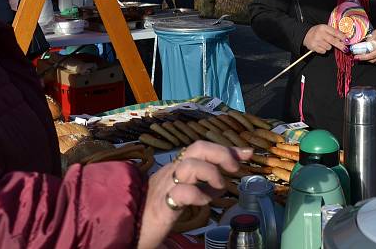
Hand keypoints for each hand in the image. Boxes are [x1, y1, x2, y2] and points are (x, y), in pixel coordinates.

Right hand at [138, 141, 252, 248]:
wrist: (128, 227)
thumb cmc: (152, 212)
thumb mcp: (180, 195)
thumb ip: (199, 188)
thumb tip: (222, 186)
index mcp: (176, 168)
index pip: (202, 149)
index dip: (227, 149)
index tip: (247, 153)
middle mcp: (171, 172)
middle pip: (198, 147)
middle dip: (222, 153)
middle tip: (234, 168)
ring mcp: (165, 187)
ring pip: (190, 164)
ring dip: (211, 172)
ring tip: (218, 188)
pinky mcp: (162, 206)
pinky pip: (182, 192)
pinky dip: (197, 194)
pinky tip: (203, 202)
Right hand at [303, 24, 347, 53]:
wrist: (305, 35)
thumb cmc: (318, 31)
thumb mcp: (325, 29)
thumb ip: (334, 33)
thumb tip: (345, 38)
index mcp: (323, 27)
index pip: (335, 32)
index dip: (342, 37)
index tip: (347, 40)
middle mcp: (320, 34)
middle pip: (333, 41)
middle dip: (341, 46)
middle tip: (346, 49)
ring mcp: (316, 41)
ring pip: (329, 47)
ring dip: (329, 46)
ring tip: (324, 43)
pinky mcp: (314, 47)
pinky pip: (324, 51)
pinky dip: (323, 50)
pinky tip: (320, 45)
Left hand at [355, 27, 375, 63]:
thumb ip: (370, 38)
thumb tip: (362, 43)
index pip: (371, 55)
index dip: (363, 57)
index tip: (356, 56)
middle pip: (372, 60)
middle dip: (363, 59)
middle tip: (356, 56)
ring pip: (374, 61)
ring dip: (367, 60)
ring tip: (360, 56)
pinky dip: (371, 60)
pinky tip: (367, 56)